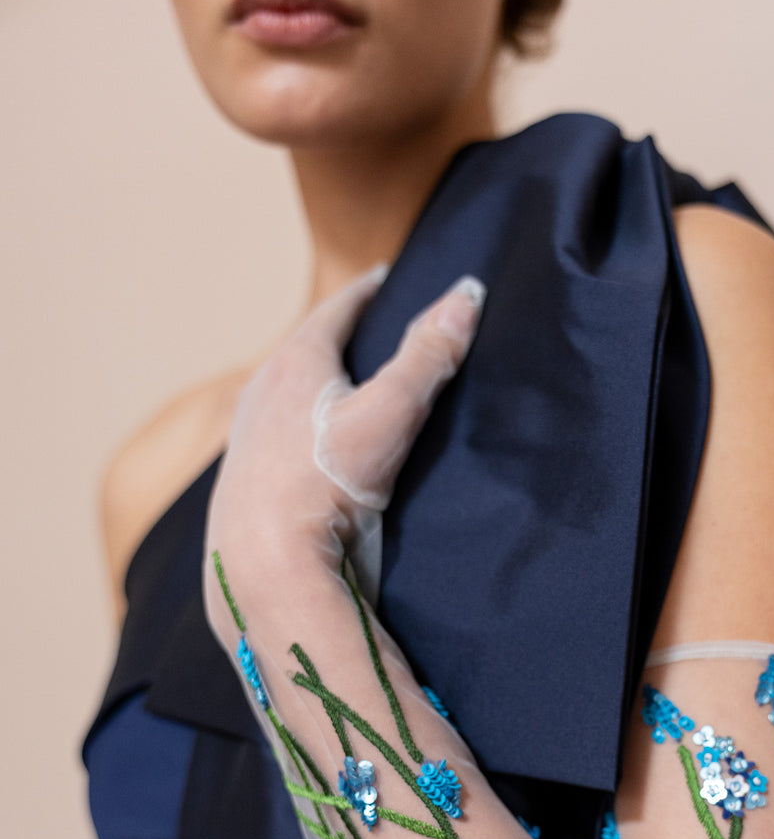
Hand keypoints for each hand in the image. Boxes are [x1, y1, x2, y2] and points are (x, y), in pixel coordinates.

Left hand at [206, 267, 485, 589]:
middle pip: (303, 349)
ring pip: (281, 394)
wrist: (264, 560)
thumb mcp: (392, 414)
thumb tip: (467, 294)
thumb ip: (428, 356)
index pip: (334, 312)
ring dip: (310, 385)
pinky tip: (305, 449)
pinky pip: (271, 436)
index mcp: (295, 363)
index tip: (379, 279)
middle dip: (335, 337)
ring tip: (334, 387)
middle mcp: (260, 391)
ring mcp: (244, 437)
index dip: (363, 295)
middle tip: (362, 328)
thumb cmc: (328, 482)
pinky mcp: (241, 479)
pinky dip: (294, 428)